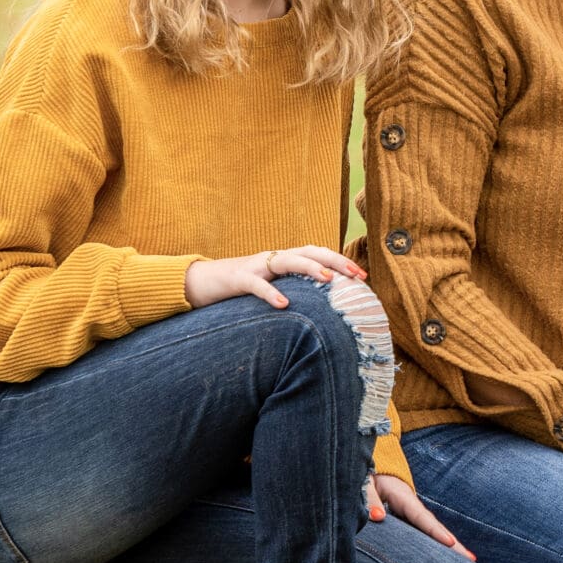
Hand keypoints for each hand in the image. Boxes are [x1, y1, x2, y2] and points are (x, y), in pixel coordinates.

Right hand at [184, 245, 364, 308]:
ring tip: (328, 280)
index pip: (318, 254)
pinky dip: (270, 293)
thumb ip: (293, 292)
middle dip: (336, 261)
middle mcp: (273, 258)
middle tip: (357, 275)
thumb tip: (323, 311)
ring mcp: (255, 266)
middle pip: (310, 251)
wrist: (199, 283)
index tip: (364, 276)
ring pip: (287, 260)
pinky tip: (284, 305)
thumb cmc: (240, 290)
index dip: (341, 262)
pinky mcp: (237, 279)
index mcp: (284, 260)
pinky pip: (256, 284)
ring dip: (310, 268)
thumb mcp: (271, 288)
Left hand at [363, 472, 474, 558]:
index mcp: (404, 499)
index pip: (422, 517)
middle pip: (436, 528)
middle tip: (472, 560)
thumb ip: (370, 499)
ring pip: (432, 535)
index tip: (451, 542)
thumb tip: (378, 517)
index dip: (436, 531)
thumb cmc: (367, 477)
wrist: (372, 470)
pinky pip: (422, 537)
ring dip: (449, 549)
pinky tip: (443, 562)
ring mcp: (412, 518)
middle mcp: (413, 510)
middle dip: (455, 544)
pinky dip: (435, 548)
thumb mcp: (366, 484)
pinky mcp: (407, 524)